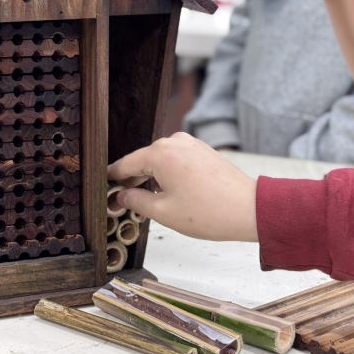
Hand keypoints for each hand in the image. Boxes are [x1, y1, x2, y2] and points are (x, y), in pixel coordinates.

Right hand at [107, 132, 258, 241]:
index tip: (102, 183)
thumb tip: (122, 196)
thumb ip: (136, 201)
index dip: (113, 177)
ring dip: (151, 178)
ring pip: (159, 161)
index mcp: (159, 154)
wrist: (250, 209)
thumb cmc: (209, 212)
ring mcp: (189, 143)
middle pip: (142, 161)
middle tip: (121, 199)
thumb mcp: (164, 212)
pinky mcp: (201, 150)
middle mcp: (173, 141)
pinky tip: (167, 193)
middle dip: (132, 180)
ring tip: (146, 201)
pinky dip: (167, 174)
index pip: (126, 164)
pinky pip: (175, 159)